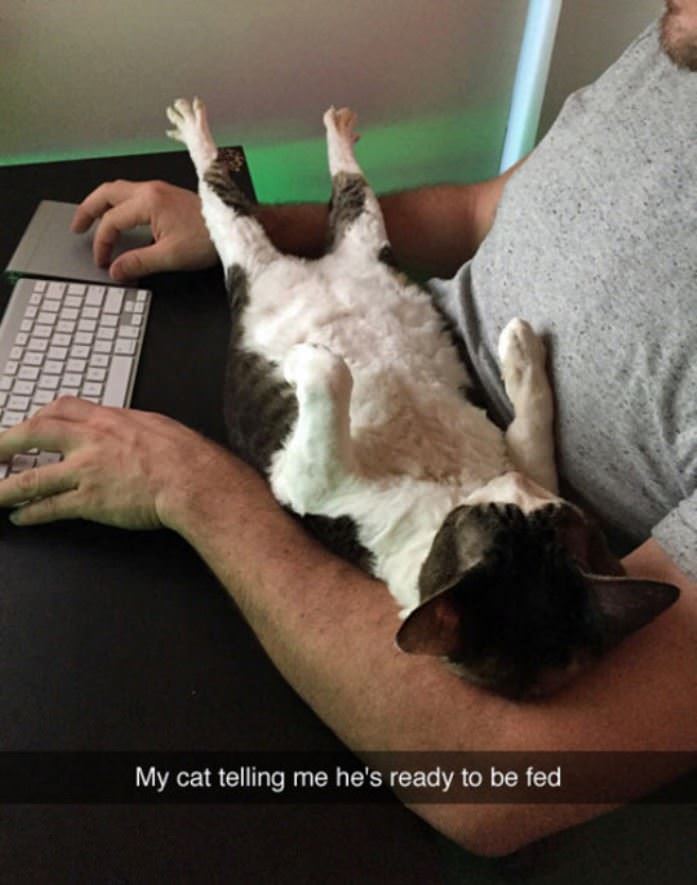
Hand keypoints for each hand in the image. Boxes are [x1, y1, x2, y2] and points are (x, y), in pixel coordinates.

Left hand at [0, 397, 233, 529]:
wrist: (193, 479)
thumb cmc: (184, 454)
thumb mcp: (153, 425)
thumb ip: (129, 427)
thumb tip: (124, 429)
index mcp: (107, 419)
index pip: (60, 409)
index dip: (38, 416)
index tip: (27, 425)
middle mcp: (90, 441)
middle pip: (34, 433)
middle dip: (5, 443)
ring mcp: (86, 471)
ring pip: (32, 477)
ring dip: (5, 487)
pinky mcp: (90, 500)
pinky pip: (51, 507)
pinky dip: (32, 513)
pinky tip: (20, 517)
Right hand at [71, 180, 217, 280]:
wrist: (233, 227)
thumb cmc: (207, 239)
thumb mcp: (170, 256)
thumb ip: (139, 263)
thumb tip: (116, 270)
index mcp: (148, 201)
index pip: (111, 221)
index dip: (102, 243)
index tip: (103, 261)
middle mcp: (150, 190)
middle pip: (106, 193)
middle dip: (88, 210)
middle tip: (77, 227)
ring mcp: (158, 190)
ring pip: (118, 190)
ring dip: (102, 204)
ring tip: (92, 220)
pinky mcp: (166, 195)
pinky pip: (132, 194)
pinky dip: (118, 204)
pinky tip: (119, 217)